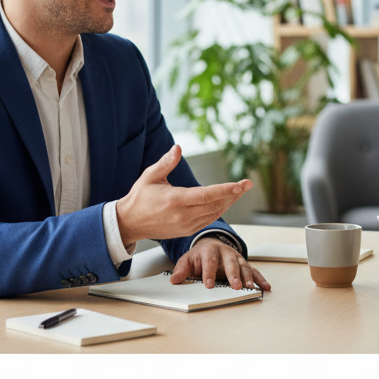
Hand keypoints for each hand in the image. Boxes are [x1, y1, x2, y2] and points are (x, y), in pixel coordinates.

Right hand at [117, 144, 252, 247]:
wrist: (130, 223)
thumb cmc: (140, 197)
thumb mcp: (150, 176)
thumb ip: (166, 162)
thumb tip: (178, 147)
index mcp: (175, 200)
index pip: (207, 195)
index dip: (226, 190)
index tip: (240, 184)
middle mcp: (183, 215)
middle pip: (215, 204)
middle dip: (234, 194)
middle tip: (248, 184)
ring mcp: (186, 225)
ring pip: (214, 213)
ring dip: (229, 202)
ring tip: (241, 190)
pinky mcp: (186, 231)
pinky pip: (209, 220)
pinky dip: (220, 210)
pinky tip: (227, 201)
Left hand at [169, 236, 270, 290]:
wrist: (211, 244)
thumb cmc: (199, 255)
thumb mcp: (187, 260)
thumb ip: (181, 270)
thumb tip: (174, 280)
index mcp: (210, 250)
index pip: (210, 261)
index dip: (209, 273)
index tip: (208, 285)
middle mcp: (225, 252)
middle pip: (230, 262)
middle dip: (233, 274)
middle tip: (235, 286)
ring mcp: (236, 258)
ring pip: (243, 266)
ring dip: (247, 277)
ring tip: (249, 287)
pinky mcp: (243, 264)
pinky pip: (253, 271)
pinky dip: (259, 279)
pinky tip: (265, 287)